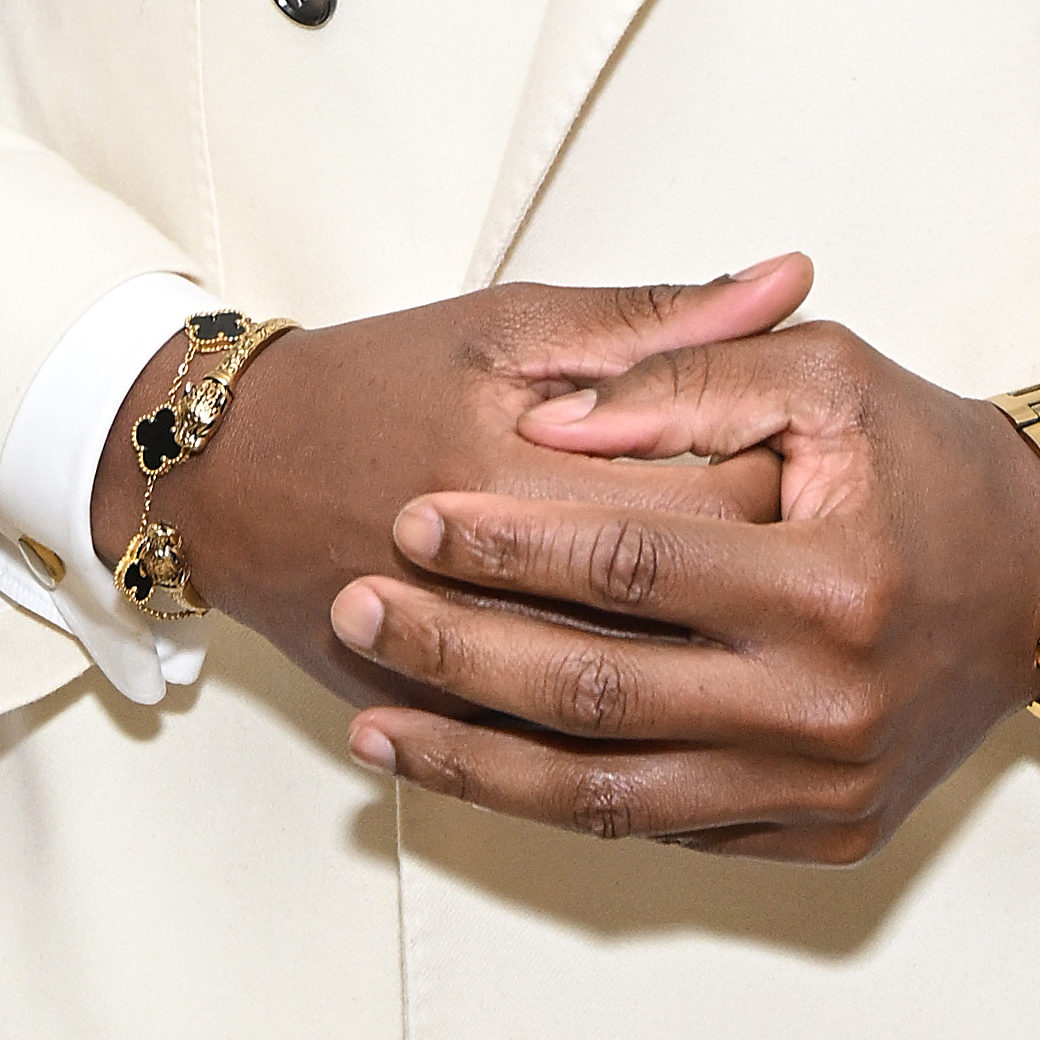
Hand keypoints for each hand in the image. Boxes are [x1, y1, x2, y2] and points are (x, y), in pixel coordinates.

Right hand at [95, 263, 797, 714]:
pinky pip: (565, 760)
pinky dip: (634, 737)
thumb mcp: (513, 325)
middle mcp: (496, 582)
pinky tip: (685, 708)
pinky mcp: (446, 726)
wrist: (227, 481)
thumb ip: (659, 318)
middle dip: (759, 578)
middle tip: (798, 545)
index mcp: (522, 465)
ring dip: (707, 665)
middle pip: (686, 605)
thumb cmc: (375, 382)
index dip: (781, 481)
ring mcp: (466, 669)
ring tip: (744, 618)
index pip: (708, 494)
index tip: (811, 461)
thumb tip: (789, 279)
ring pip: (637, 700)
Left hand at [327, 291, 1039, 865]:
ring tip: (373, 722)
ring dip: (474, 765)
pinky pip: (662, 830)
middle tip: (355, 609)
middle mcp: (825, 703)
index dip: (507, 545)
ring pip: (607, 795)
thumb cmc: (928, 458)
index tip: (411, 521)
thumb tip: (553, 425)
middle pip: (594, 691)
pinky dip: (557, 803)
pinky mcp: (821, 833)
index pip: (627, 564)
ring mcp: (821, 786)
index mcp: (830, 582)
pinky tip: (474, 769)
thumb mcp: (827, 376)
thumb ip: (683, 380)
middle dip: (454, 652)